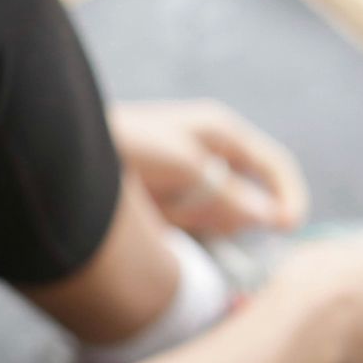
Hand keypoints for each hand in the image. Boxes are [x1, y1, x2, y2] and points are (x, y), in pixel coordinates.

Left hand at [109, 99, 309, 236]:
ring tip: (164, 204)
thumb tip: (271, 215)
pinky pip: (197, 223)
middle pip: (249, 197)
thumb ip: (230, 193)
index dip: (288, 196)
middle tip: (189, 210)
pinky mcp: (173, 201)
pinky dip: (187, 225)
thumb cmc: (130, 146)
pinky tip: (159, 214)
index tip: (289, 228)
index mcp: (222, 134)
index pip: (274, 166)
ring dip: (203, 219)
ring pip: (223, 214)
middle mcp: (213, 154)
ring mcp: (193, 179)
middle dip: (231, 212)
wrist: (73, 156)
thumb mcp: (187, 166)